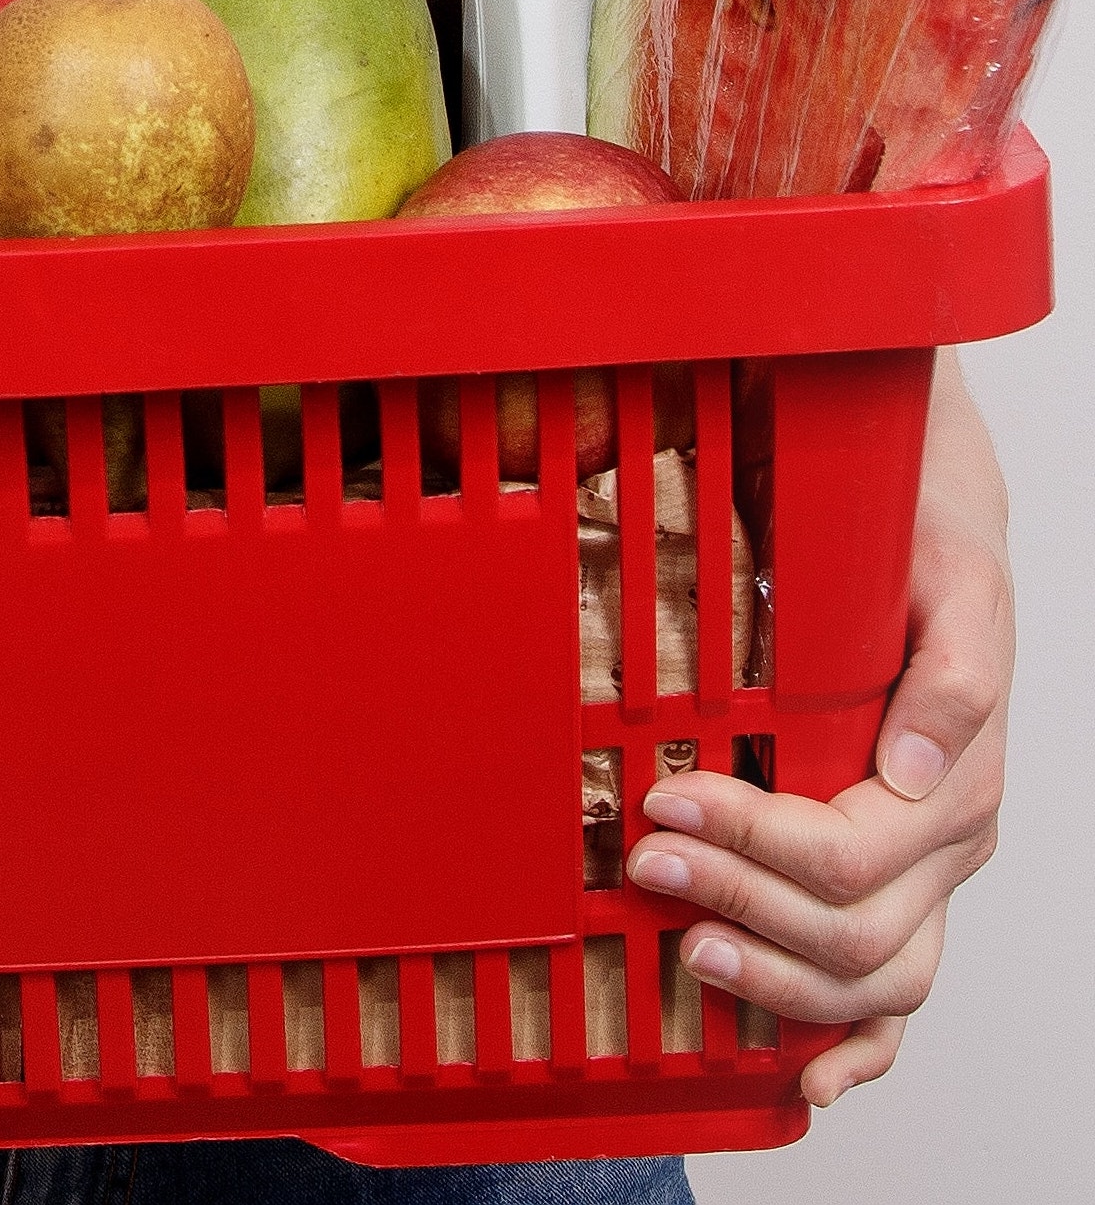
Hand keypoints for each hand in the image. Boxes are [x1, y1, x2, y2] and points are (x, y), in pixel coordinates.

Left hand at [626, 350, 1010, 1106]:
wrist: (931, 524)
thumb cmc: (930, 548)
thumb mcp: (952, 581)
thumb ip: (952, 673)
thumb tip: (920, 768)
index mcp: (956, 781)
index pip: (848, 852)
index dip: (750, 839)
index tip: (666, 795)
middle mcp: (944, 843)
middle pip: (848, 927)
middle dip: (738, 901)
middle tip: (646, 864)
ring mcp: (925, 877)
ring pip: (866, 976)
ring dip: (773, 979)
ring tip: (685, 948)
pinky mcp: (897, 886)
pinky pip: (888, 993)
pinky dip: (850, 1045)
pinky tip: (801, 1077)